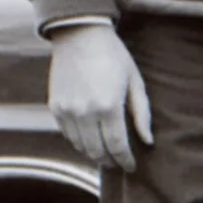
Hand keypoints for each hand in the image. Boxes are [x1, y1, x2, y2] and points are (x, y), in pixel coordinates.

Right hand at [47, 23, 152, 171]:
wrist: (80, 35)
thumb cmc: (114, 57)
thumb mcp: (135, 81)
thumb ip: (141, 113)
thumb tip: (147, 141)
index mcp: (108, 106)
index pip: (117, 145)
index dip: (125, 160)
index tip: (131, 167)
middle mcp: (85, 112)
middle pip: (97, 151)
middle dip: (110, 161)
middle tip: (118, 163)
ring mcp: (67, 111)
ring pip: (80, 146)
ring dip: (93, 154)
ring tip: (105, 155)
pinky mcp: (55, 107)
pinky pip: (67, 134)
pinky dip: (79, 142)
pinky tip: (90, 140)